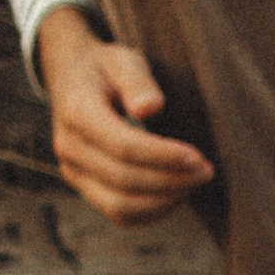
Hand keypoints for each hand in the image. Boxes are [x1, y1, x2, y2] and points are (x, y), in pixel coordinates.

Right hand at [39, 6, 213, 225]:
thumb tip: (150, 108)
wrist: (74, 78)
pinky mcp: (85, 186)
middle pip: (123, 180)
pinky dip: (152, 212)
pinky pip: (120, 214)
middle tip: (206, 170)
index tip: (198, 157)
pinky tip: (177, 193)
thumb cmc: (106, 68)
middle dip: (170, 180)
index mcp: (77, 112)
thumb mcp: (123, 60)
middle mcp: (69, 147)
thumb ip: (137, 81)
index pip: (122, 146)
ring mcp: (74, 171)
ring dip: (164, 201)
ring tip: (194, 182)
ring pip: (120, 206)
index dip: (162, 156)